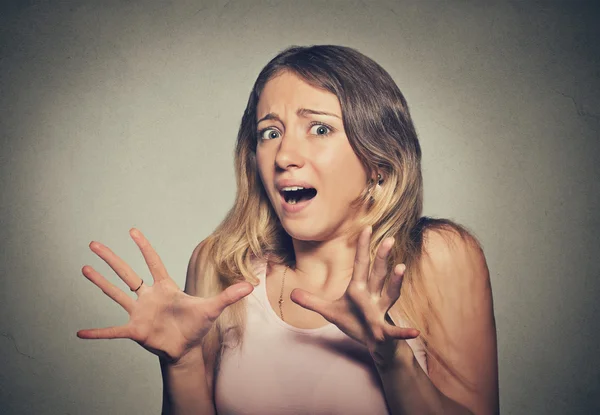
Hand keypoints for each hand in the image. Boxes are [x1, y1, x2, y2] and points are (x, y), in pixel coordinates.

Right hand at [77, 228, 252, 364]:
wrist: (186, 349)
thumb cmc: (197, 326)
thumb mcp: (213, 308)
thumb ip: (229, 295)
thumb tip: (251, 285)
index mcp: (165, 287)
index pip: (153, 262)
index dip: (144, 247)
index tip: (132, 230)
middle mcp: (148, 296)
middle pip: (127, 273)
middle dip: (112, 258)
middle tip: (94, 243)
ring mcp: (140, 312)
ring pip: (116, 294)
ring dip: (100, 282)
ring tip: (83, 268)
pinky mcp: (136, 331)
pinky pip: (113, 331)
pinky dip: (99, 332)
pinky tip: (80, 333)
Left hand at [290, 226, 418, 364]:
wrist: (375, 345)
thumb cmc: (355, 323)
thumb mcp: (331, 312)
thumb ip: (312, 302)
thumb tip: (291, 293)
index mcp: (359, 289)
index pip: (361, 264)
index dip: (363, 247)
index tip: (366, 227)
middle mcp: (373, 296)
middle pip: (378, 274)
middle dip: (382, 258)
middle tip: (389, 239)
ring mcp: (380, 312)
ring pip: (390, 294)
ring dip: (395, 282)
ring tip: (401, 267)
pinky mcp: (384, 331)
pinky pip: (395, 331)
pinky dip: (404, 332)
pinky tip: (415, 333)